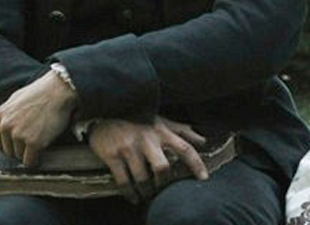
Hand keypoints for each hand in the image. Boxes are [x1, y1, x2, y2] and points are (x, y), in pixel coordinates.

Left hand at [0, 69, 77, 166]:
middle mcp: (6, 126)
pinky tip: (41, 154)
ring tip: (39, 142)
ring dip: (28, 153)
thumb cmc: (42, 92)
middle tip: (31, 142)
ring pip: (19, 156)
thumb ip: (8, 115)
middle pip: (7, 151)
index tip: (16, 145)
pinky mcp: (33, 143)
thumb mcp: (16, 99)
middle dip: (18, 149)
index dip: (8, 145)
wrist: (60, 90)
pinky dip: (35, 160)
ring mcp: (18, 135)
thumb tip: (5, 129)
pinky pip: (29, 161)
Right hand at [88, 116, 208, 200]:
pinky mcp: (113, 155)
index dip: (196, 164)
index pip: (184, 148)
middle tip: (161, 188)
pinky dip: (129, 193)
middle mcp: (147, 139)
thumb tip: (203, 140)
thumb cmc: (138, 119)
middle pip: (162, 168)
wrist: (106, 111)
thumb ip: (181, 131)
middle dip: (163, 182)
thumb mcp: (161, 121)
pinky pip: (123, 181)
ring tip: (146, 195)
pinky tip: (133, 197)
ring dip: (146, 191)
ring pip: (142, 178)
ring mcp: (129, 147)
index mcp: (162, 131)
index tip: (204, 178)